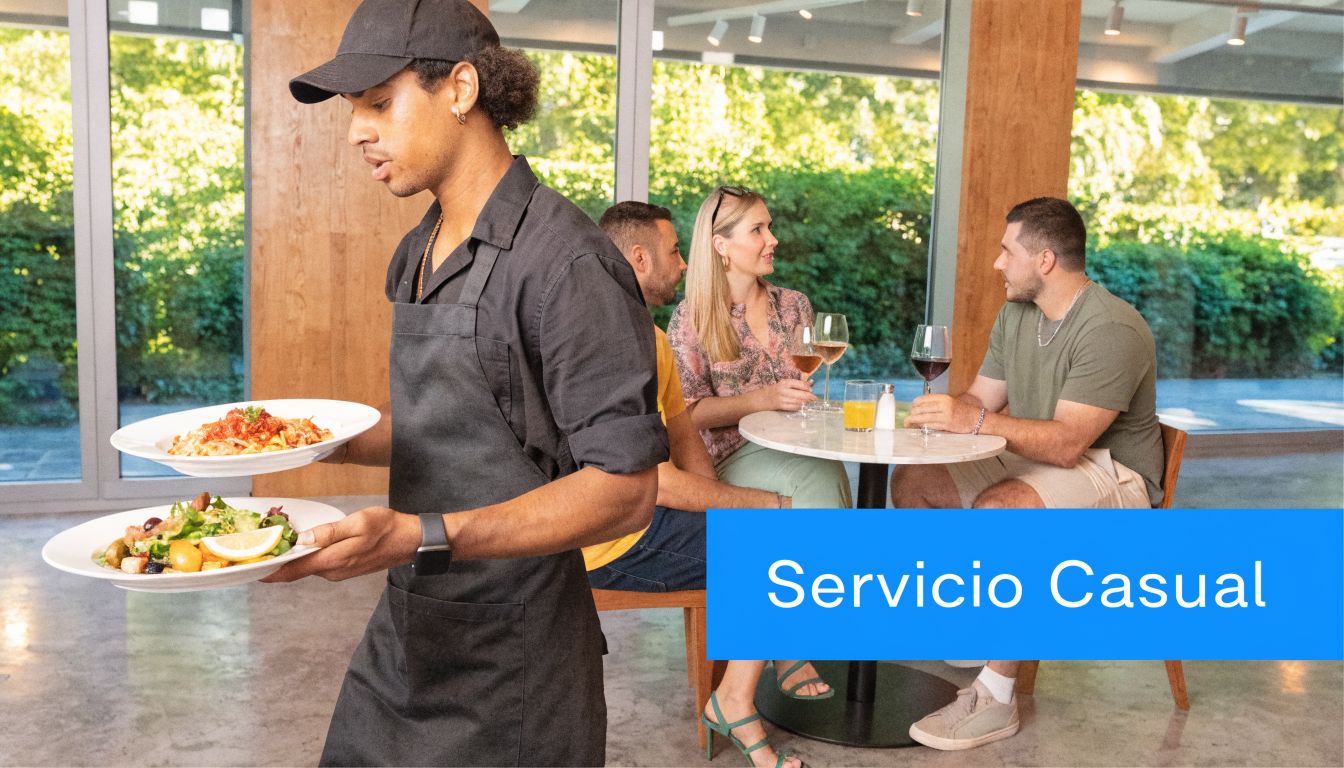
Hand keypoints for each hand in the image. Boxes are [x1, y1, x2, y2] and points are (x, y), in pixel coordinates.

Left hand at [262, 505, 420, 582]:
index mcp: (332, 560)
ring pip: (308, 566)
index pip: (292, 570)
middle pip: (296, 569)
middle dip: (277, 561)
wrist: (410, 541)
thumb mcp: (358, 522)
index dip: (269, 571)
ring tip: (275, 543)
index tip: (249, 569)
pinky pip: (319, 564)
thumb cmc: (387, 528)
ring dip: (292, 558)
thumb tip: (302, 540)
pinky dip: (307, 557)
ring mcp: (338, 571)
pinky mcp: (344, 568)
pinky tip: (303, 544)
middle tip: (257, 547)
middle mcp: (332, 571)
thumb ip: (329, 532)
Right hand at [757, 379, 816, 411]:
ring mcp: (782, 399)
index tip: (811, 390)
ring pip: (799, 402)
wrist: (760, 399)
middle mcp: (784, 390)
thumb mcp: (785, 384)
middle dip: (810, 397)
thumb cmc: (774, 390)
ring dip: (806, 403)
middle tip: (815, 399)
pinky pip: (794, 407)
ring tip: (810, 403)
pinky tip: (802, 406)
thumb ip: (798, 383)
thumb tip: (812, 382)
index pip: (800, 384)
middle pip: (801, 394)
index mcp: (785, 383)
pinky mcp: (781, 406)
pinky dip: (800, 407)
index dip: (808, 388)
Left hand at [905, 394, 979, 432]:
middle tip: (908, 418)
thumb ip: (937, 403)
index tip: (911, 408)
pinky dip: (922, 426)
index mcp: (944, 398)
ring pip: (923, 417)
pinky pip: (930, 425)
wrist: (977, 419)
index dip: (915, 404)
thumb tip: (920, 406)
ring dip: (913, 421)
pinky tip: (919, 426)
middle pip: (921, 408)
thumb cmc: (963, 411)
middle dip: (912, 413)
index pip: (923, 399)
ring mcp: (945, 415)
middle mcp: (944, 405)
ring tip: (908, 423)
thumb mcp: (950, 402)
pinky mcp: (947, 425)